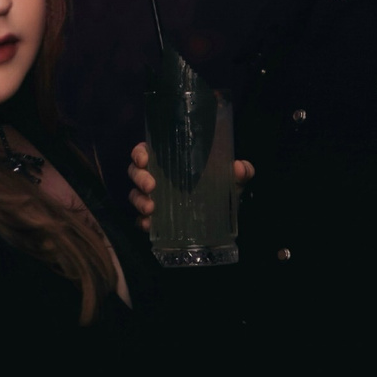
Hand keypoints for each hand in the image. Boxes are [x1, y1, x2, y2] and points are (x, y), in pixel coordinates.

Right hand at [127, 143, 252, 232]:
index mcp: (171, 161)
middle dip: (139, 178)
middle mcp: (157, 177)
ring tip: (151, 208)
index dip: (140, 153)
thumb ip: (242, 172)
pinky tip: (149, 225)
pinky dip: (142, 223)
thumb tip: (240, 168)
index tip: (144, 159)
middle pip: (135, 172)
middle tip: (151, 186)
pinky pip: (141, 221)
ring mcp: (153, 199)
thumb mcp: (233, 179)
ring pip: (135, 196)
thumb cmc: (221, 188)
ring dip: (139, 201)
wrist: (223, 218)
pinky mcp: (155, 221)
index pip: (146, 151)